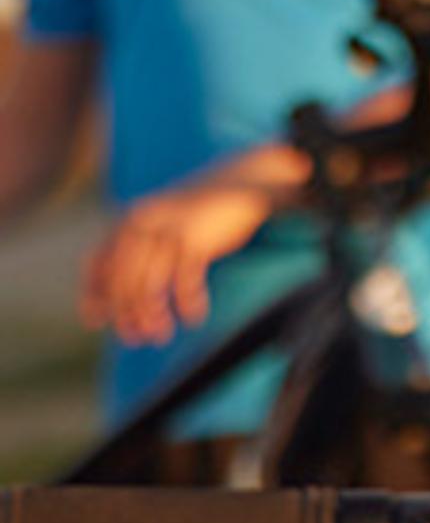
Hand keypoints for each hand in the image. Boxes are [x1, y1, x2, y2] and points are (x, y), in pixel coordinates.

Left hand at [80, 182, 278, 344]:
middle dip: (126, 315)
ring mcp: (169, 231)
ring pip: (149, 286)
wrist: (243, 183)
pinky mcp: (197, 239)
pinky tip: (195, 316)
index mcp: (130, 220)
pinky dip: (188, 303)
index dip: (92, 295)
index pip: (96, 264)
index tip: (96, 322)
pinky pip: (184, 281)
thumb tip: (117, 297)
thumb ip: (138, 248)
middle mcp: (143, 224)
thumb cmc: (201, 212)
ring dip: (153, 316)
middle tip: (137, 339)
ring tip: (163, 334)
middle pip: (122, 281)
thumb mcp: (162, 223)